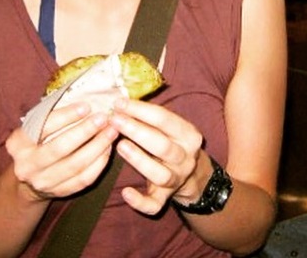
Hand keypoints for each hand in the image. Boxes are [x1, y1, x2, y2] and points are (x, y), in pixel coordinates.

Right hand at [6, 102, 118, 201]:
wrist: (31, 176)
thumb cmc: (40, 140)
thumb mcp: (37, 125)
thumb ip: (54, 113)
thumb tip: (84, 94)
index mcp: (18, 143)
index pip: (43, 126)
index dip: (67, 116)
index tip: (87, 106)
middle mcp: (26, 165)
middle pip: (59, 148)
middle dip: (85, 132)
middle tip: (104, 118)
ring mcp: (42, 182)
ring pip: (75, 165)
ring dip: (98, 147)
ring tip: (112, 131)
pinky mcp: (59, 192)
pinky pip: (84, 179)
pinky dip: (99, 163)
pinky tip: (108, 148)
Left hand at [109, 98, 204, 215]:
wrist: (192, 173)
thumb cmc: (172, 141)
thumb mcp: (171, 126)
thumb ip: (152, 116)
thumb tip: (122, 101)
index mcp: (189, 135)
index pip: (165, 119)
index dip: (140, 110)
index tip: (119, 103)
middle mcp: (186, 157)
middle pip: (163, 146)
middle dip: (137, 131)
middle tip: (114, 120)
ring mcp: (177, 179)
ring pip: (160, 174)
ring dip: (139, 160)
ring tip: (119, 146)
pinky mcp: (166, 197)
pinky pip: (154, 205)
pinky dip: (140, 201)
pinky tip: (125, 192)